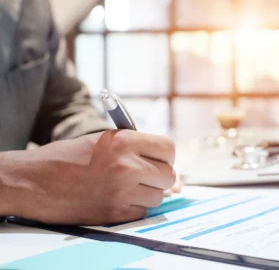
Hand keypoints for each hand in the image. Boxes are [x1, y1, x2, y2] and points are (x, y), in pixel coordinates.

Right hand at [0, 130, 175, 224]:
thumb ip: (136, 148)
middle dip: (159, 176)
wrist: (34, 180)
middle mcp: (127, 166)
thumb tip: (166, 164)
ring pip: (158, 197)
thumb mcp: (104, 140)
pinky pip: (142, 212)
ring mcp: (122, 192)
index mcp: (124, 141)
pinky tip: (117, 199)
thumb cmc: (68, 157)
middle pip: (168, 175)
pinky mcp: (114, 213)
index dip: (165, 156)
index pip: (168, 149)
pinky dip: (134, 208)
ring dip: (147, 193)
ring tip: (127, 187)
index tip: (158, 160)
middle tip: (144, 175)